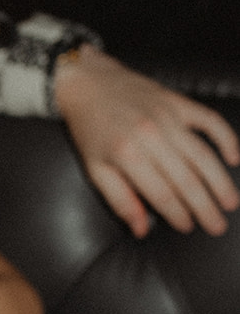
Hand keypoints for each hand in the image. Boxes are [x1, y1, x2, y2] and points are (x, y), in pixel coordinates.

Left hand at [54, 48, 239, 238]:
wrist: (87, 83)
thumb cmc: (90, 129)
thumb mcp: (95, 169)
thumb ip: (119, 199)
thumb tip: (140, 230)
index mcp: (126, 154)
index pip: (161, 193)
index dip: (177, 215)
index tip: (188, 227)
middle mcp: (150, 135)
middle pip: (186, 179)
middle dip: (205, 207)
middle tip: (217, 227)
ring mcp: (167, 116)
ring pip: (202, 154)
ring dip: (220, 181)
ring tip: (230, 203)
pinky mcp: (178, 102)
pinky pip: (210, 120)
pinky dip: (226, 138)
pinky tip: (234, 158)